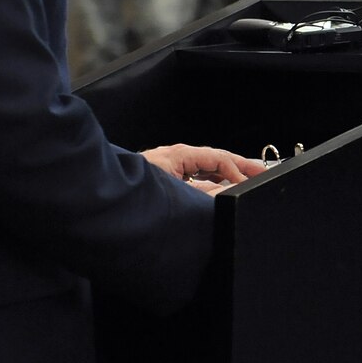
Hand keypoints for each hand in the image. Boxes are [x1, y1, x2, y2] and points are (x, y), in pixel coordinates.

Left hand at [140, 144, 263, 187]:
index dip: (238, 170)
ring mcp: (168, 170)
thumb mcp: (175, 194)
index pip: (218, 158)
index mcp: (177, 155)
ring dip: (225, 178)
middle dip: (237, 169)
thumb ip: (207, 193)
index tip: (252, 182)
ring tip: (246, 183)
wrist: (101, 207)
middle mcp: (173, 159)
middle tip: (261, 175)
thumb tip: (230, 190)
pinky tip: (220, 193)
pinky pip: (193, 181)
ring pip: (205, 171)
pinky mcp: (164, 183)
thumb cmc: (131, 197)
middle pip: (214, 161)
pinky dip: (210, 185)